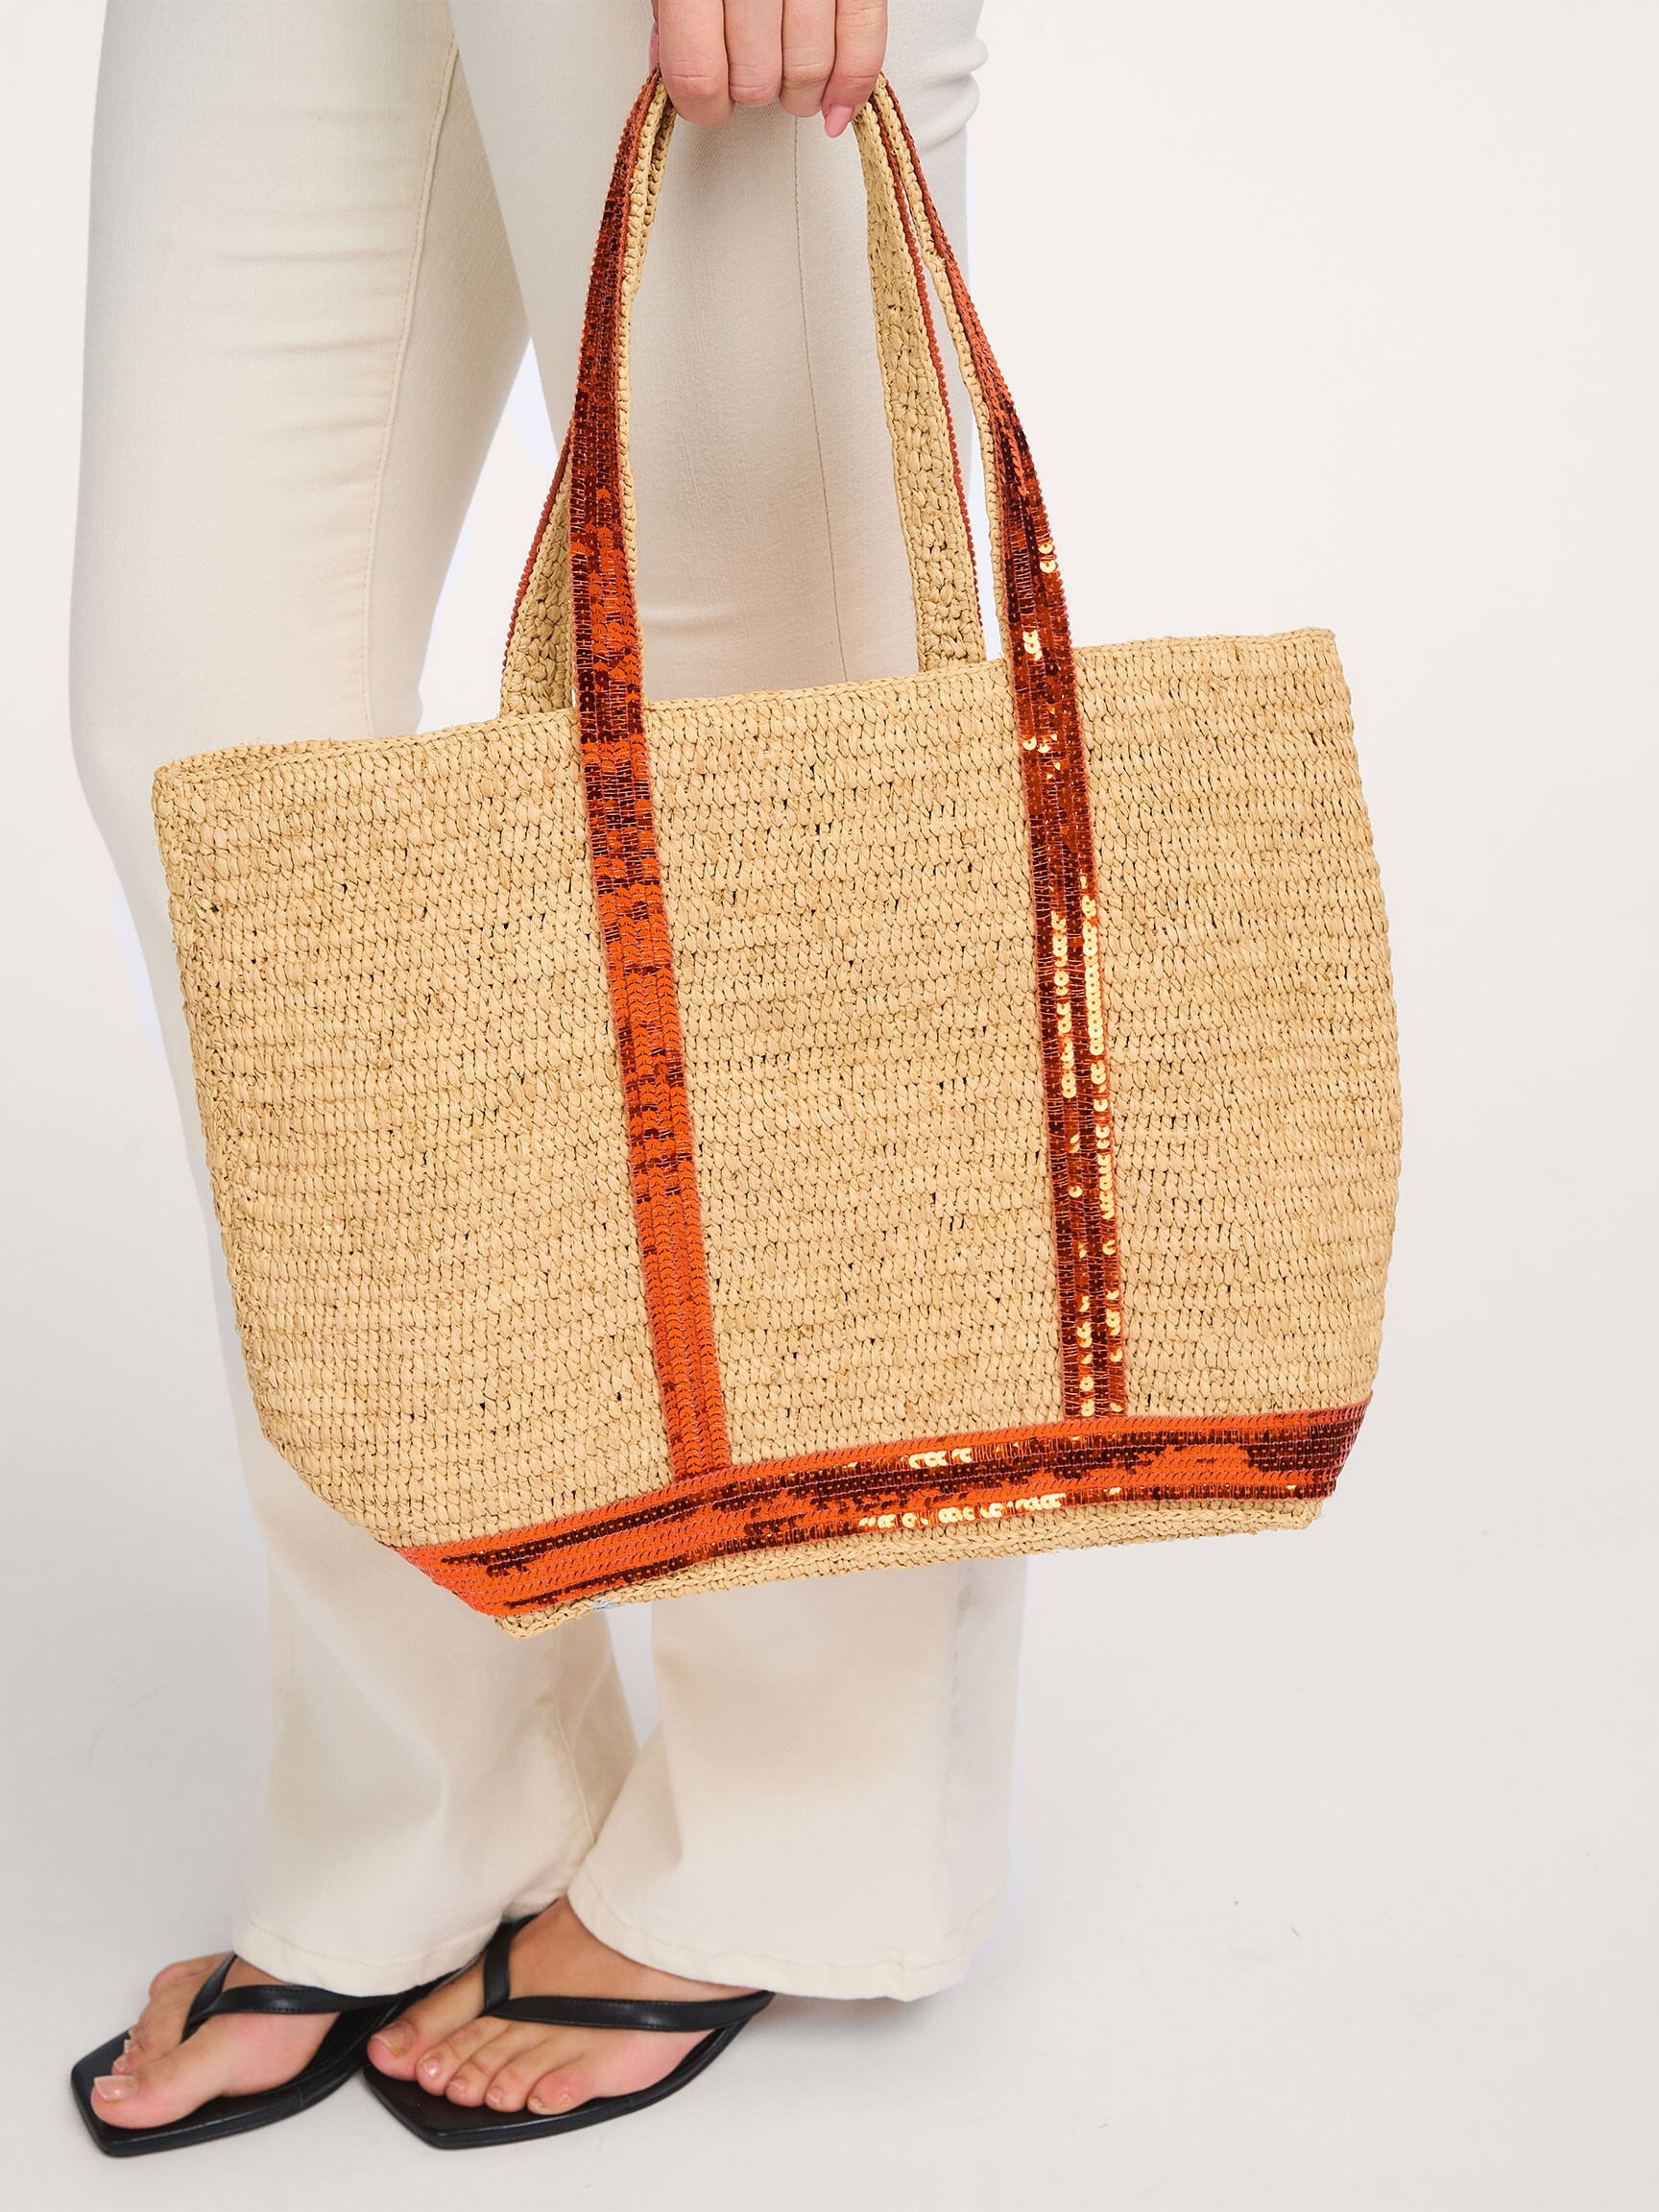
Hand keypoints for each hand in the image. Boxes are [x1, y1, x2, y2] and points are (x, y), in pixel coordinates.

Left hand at [649, 2, 887, 136]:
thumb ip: (673, 15)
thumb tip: (666, 72)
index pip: (698, 75)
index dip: (701, 107)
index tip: (705, 104)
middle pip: (754, 81)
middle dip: (750, 94)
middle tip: (747, 76)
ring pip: (807, 72)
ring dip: (798, 95)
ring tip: (789, 77)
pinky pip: (863, 45)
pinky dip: (852, 88)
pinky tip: (835, 105)